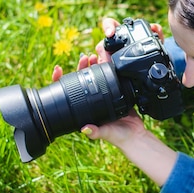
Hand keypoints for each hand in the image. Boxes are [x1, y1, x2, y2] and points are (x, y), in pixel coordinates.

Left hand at [53, 17, 176, 185]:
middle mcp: (89, 102)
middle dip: (79, 68)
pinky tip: (105, 60)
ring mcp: (101, 96)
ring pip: (93, 76)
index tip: (59, 70)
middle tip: (83, 59)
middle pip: (79, 80)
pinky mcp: (114, 92)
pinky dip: (105, 68)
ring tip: (93, 56)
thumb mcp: (105, 133)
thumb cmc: (118, 136)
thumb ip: (96, 132)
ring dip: (91, 65)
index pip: (65, 93)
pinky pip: (107, 77)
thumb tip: (84, 129)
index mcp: (82, 110)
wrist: (135, 135)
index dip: (59, 81)